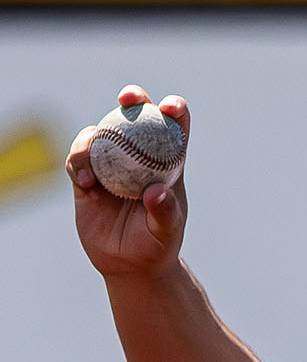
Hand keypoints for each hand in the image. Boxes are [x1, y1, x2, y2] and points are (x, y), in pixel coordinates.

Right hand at [68, 85, 189, 277]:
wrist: (130, 264)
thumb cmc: (158, 245)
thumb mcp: (167, 231)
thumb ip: (165, 212)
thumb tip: (155, 191)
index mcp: (167, 164)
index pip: (175, 130)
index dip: (174, 110)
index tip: (170, 106)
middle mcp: (138, 158)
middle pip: (135, 117)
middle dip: (133, 99)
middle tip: (129, 97)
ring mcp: (110, 165)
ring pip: (99, 135)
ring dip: (92, 140)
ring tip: (93, 173)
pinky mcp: (86, 178)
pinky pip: (77, 160)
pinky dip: (78, 164)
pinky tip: (86, 184)